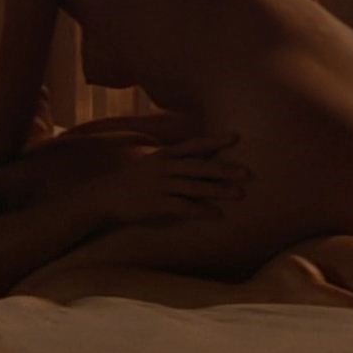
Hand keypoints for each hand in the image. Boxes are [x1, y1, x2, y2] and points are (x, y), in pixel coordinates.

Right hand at [89, 133, 249, 224]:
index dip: (215, 141)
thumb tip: (194, 159)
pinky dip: (202, 210)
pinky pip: (183, 207)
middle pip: (200, 166)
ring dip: (219, 190)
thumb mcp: (151, 164)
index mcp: (164, 156)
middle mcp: (164, 167)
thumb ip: (172, 161)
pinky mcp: (156, 204)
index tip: (236, 137)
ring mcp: (160, 186)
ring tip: (240, 194)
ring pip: (195, 187)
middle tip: (248, 172)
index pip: (194, 146)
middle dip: (224, 169)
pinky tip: (217, 215)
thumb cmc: (132, 181)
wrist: (104, 196)